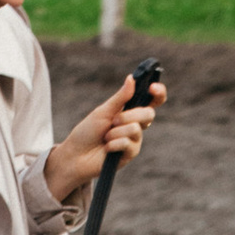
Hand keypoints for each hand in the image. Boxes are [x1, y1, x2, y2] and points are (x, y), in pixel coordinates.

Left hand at [41, 71, 166, 204]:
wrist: (76, 155)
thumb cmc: (88, 131)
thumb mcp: (103, 111)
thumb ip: (120, 98)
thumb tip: (132, 78)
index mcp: (130, 111)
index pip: (152, 100)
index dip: (158, 93)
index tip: (152, 88)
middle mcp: (136, 124)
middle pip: (148, 114)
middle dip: (130, 115)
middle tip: (114, 120)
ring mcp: (135, 139)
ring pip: (136, 129)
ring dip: (116, 131)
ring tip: (105, 137)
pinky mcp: (130, 154)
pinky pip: (127, 143)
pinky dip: (113, 143)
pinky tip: (106, 148)